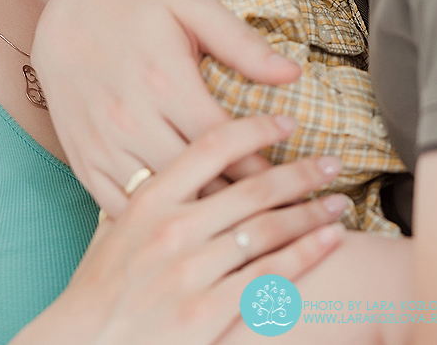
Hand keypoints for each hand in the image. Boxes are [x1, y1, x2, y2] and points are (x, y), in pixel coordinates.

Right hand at [32, 0, 300, 214]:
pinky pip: (124, 210)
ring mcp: (104, 146)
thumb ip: (242, 43)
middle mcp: (132, 119)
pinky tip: (186, 223)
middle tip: (276, 211)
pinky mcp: (84, 163)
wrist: (66, 21)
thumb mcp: (192, 11)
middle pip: (198, 179)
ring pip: (164, 203)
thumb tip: (294, 74)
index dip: (263, 165)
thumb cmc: (138, 15)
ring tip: (240, 225)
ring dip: (203, 217)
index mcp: (165, 81)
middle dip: (242, 200)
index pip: (226, 144)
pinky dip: (157, 223)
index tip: (291, 176)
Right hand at [61, 115, 345, 344]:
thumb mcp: (112, 227)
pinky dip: (305, 254)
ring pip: (267, 230)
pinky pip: (268, 277)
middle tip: (333, 163)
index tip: (287, 123)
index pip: (211, 146)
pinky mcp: (206, 313)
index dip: (256, 130)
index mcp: (148, 197)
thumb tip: (175, 168)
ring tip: (341, 202)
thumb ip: (148, 196)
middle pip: (252, 187)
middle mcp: (171, 228)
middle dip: (300, 172)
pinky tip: (329, 241)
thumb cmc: (96, 289)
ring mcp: (190, 270)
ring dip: (311, 212)